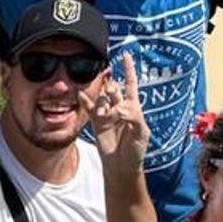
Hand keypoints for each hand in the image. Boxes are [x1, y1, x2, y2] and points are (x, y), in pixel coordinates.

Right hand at [92, 54, 150, 182]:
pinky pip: (90, 108)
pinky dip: (84, 100)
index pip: (131, 83)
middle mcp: (120, 107)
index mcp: (134, 107)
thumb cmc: (136, 150)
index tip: (126, 55)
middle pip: (114, 88)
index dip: (129, 69)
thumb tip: (121, 108)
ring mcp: (107, 114)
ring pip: (102, 97)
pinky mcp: (97, 122)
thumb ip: (134, 117)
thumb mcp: (142, 133)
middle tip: (113, 97)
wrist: (122, 166)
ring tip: (106, 112)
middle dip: (113, 88)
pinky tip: (80, 93)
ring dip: (102, 99)